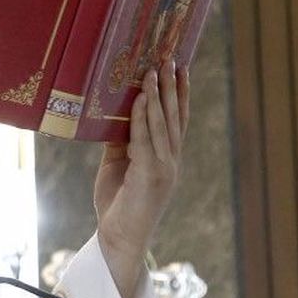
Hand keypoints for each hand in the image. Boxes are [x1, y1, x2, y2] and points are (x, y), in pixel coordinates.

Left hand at [93, 61, 188, 297]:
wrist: (118, 239)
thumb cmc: (117, 203)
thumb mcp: (117, 164)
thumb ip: (121, 141)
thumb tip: (115, 114)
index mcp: (166, 158)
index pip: (177, 120)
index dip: (180, 94)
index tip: (182, 68)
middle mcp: (171, 160)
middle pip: (175, 117)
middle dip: (174, 87)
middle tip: (173, 58)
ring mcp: (164, 167)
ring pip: (163, 124)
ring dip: (159, 95)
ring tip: (156, 69)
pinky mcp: (150, 175)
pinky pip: (145, 139)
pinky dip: (142, 118)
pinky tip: (140, 99)